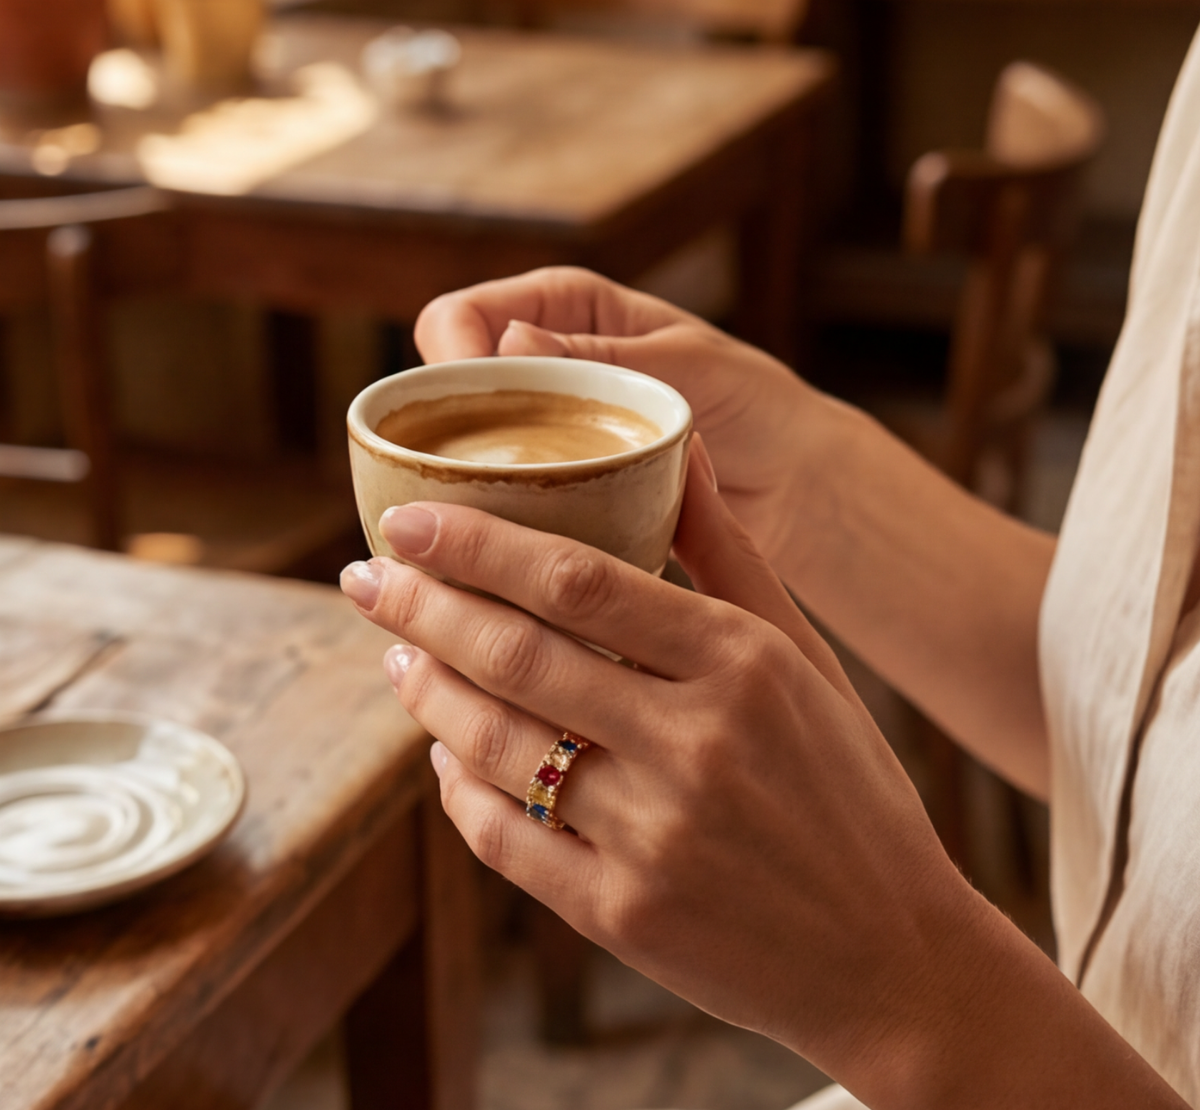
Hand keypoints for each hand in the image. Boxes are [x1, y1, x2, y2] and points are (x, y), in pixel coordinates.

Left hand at [340, 444, 977, 1096]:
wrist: (891, 955)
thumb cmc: (848, 788)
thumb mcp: (806, 657)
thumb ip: (730, 553)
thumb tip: (679, 449)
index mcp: (741, 664)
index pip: (578, 580)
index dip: (478, 544)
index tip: (409, 518)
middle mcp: (694, 745)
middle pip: (519, 655)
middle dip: (423, 607)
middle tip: (365, 576)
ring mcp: (654, 836)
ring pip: (497, 746)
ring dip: (427, 692)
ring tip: (396, 650)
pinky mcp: (623, 915)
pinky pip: (506, 840)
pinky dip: (459, 790)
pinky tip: (441, 753)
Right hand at [415, 267, 832, 567]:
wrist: (793, 474)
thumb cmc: (752, 401)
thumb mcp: (684, 368)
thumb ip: (605, 354)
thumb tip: (513, 340)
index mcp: (558, 305)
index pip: (457, 320)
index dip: (448, 368)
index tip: (468, 425)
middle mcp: (536, 358)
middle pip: (441, 388)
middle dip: (442, 437)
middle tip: (473, 489)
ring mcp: (539, 424)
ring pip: (460, 446)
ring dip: (465, 483)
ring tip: (490, 525)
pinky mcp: (551, 481)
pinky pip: (497, 491)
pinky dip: (497, 517)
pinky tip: (510, 549)